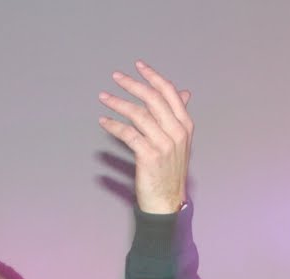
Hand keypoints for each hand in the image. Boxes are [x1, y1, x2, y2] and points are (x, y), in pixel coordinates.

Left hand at [98, 61, 192, 214]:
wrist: (167, 201)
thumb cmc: (170, 171)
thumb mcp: (179, 141)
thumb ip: (178, 116)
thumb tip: (183, 93)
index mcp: (185, 125)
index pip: (169, 93)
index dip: (153, 76)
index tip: (139, 66)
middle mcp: (176, 132)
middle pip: (153, 99)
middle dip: (133, 84)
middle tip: (116, 76)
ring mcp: (164, 144)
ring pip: (138, 114)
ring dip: (118, 103)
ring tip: (104, 98)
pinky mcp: (149, 156)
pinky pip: (128, 134)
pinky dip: (114, 126)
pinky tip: (104, 122)